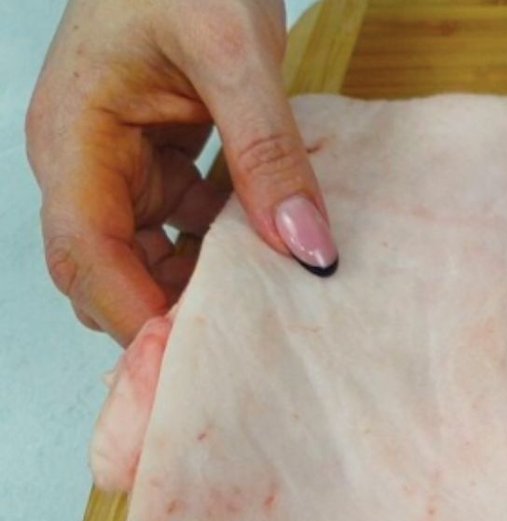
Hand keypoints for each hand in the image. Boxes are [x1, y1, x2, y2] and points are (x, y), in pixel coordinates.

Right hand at [26, 0, 338, 346]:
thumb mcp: (235, 54)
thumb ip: (268, 151)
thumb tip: (307, 247)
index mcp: (74, 138)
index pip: (86, 255)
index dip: (137, 314)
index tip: (198, 354)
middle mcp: (82, 158)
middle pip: (109, 270)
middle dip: (168, 309)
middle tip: (250, 338)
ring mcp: (117, 159)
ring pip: (147, 253)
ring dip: (201, 279)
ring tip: (271, 295)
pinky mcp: (153, 153)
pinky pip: (180, 221)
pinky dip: (220, 240)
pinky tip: (271, 244)